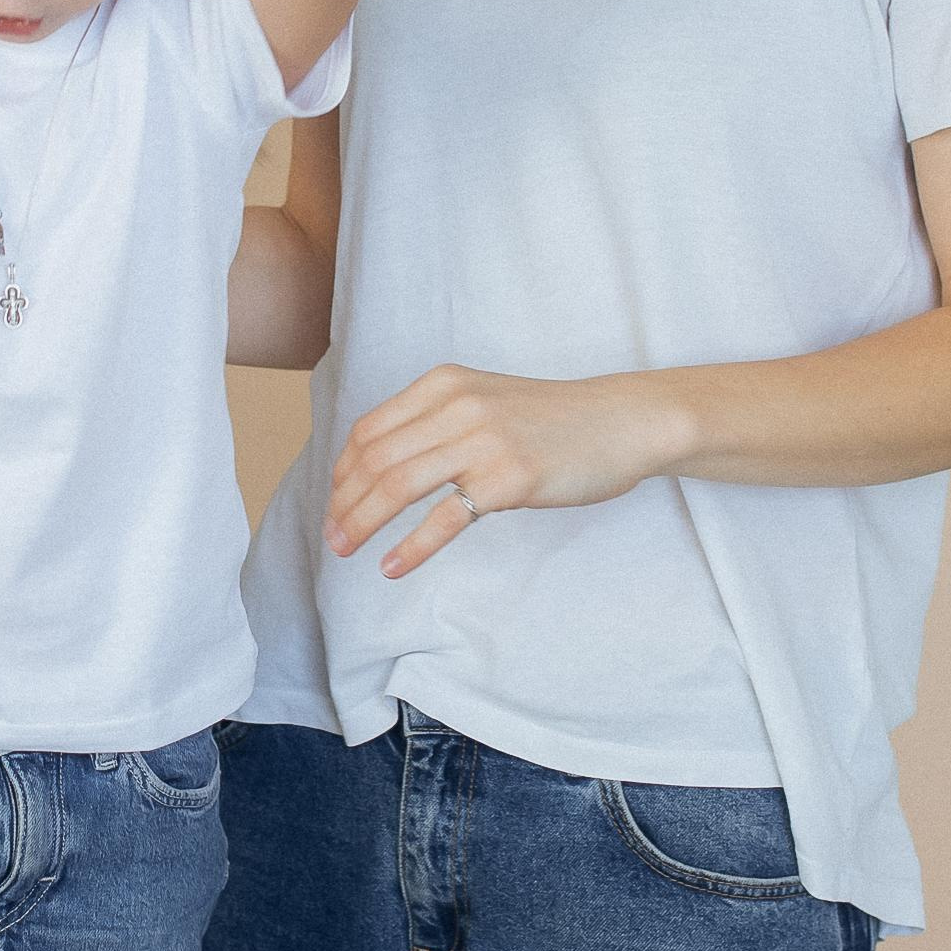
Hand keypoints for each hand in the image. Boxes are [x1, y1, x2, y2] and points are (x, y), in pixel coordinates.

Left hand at [325, 364, 681, 576]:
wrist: (619, 422)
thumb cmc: (552, 419)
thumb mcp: (484, 399)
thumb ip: (436, 421)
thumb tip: (382, 465)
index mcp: (443, 384)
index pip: (369, 430)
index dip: (342, 471)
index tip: (334, 502)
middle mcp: (456, 406)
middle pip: (376, 459)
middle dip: (343, 502)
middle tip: (331, 536)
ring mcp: (482, 441)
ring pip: (398, 485)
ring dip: (362, 523)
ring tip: (345, 551)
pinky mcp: (507, 479)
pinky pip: (444, 519)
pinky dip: (411, 547)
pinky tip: (392, 566)